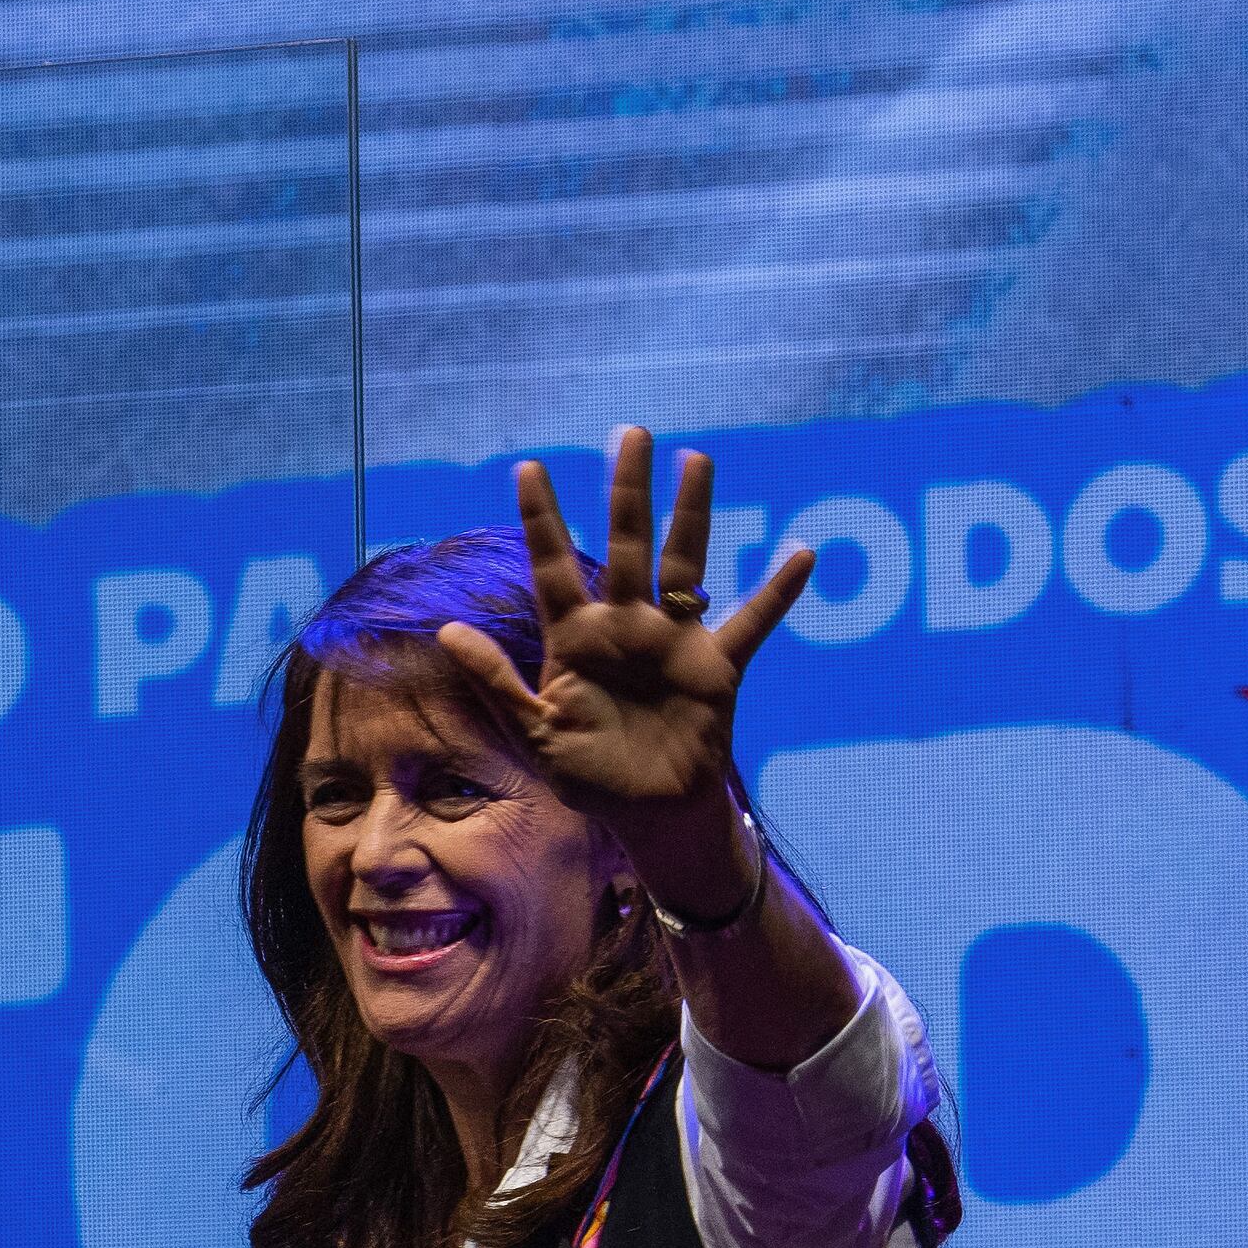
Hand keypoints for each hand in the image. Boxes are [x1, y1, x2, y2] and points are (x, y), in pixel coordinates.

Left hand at [434, 427, 810, 907]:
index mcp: (574, 638)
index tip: (527, 467)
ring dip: (691, 514)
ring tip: (696, 461)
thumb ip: (494, 680)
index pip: (553, 565)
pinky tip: (801, 554)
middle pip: (626, 543)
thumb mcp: (533, 730)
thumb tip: (445, 631)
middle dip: (626, 491)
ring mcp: (673, 640)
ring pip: (685, 563)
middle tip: (630, 432)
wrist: (646, 814)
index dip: (541, 519)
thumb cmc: (586, 775)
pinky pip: (753, 624)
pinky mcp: (717, 667)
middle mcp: (624, 626)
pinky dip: (777, 593)